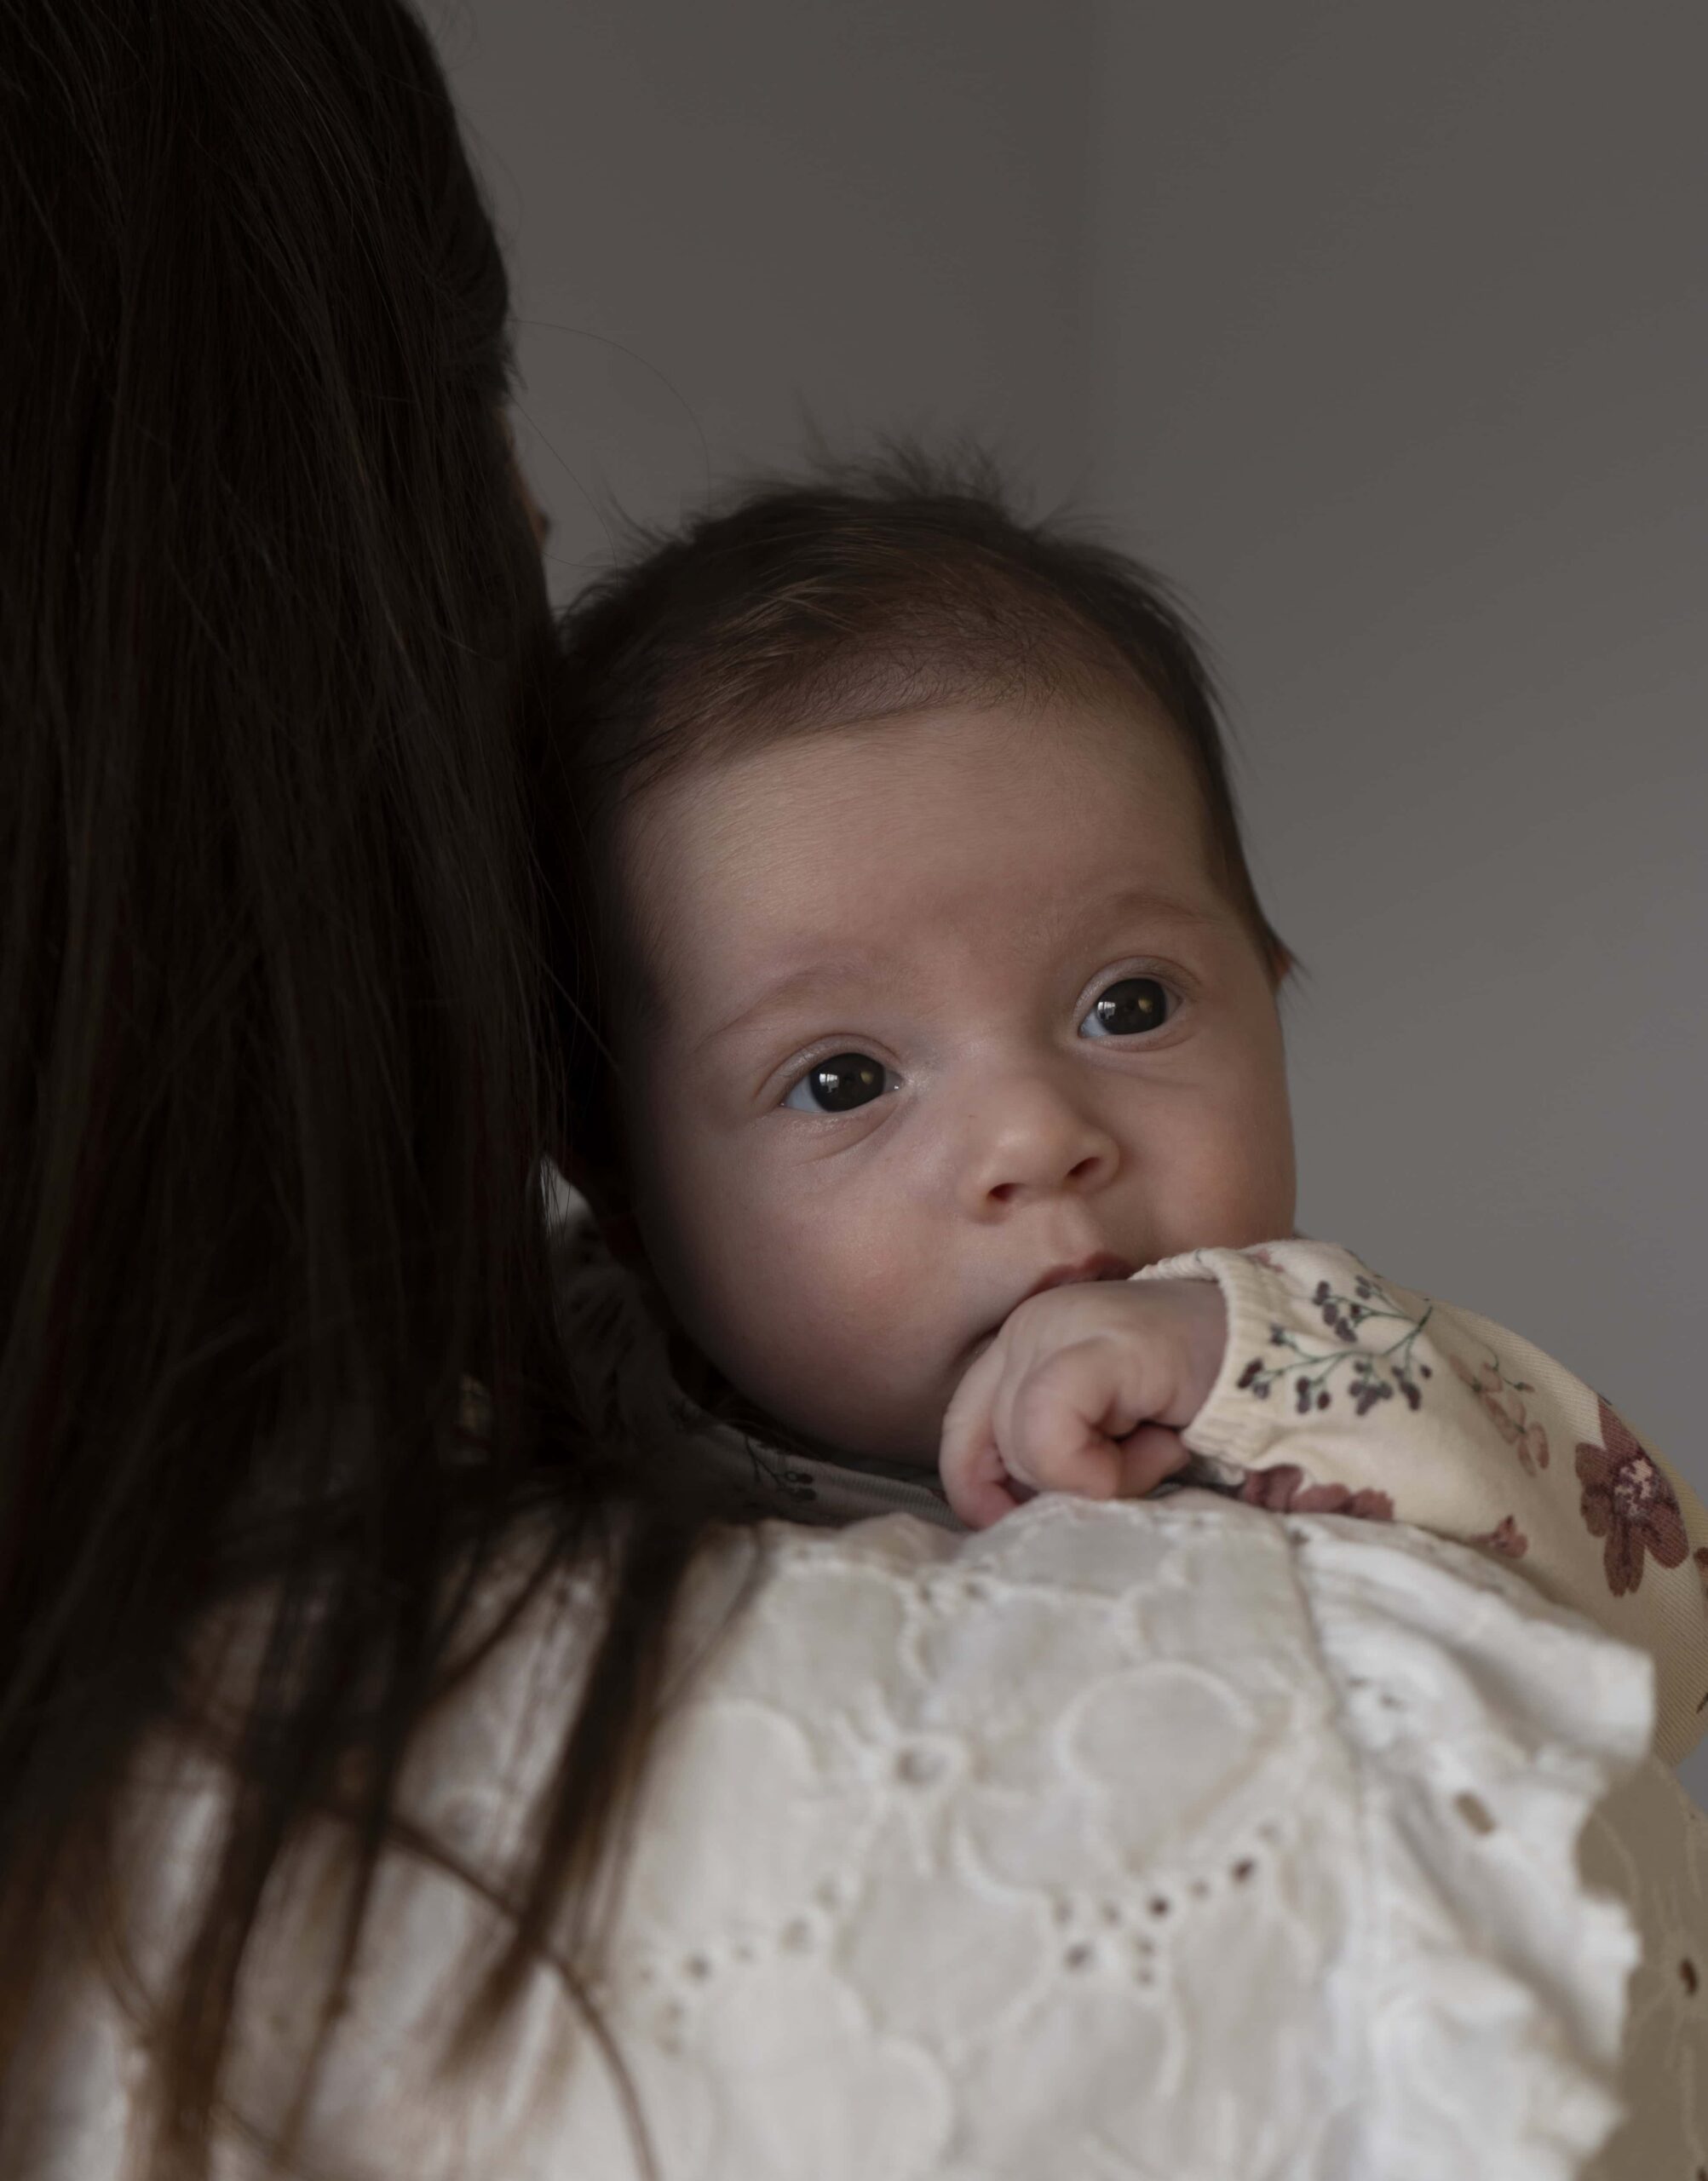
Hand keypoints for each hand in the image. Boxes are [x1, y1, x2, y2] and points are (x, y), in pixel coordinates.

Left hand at [939, 1279, 1227, 1528]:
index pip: (962, 1435)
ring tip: (1159, 1445)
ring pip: (1022, 1445)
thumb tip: (1003, 1517)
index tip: (1036, 1522)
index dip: (983, 1494)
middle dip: (1061, 1484)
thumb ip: (1050, 1459)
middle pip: (989, 1446)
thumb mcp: (1106, 1439)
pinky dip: (1103, 1469)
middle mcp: (1029, 1328)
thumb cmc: (1197, 1404)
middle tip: (1137, 1463)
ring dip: (1098, 1476)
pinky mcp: (1098, 1342)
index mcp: (1021, 1347)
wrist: (1291, 1354)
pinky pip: (1050, 1432)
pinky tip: (1162, 1445)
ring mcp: (1059, 1327)